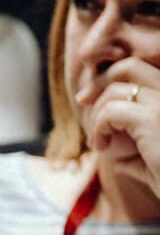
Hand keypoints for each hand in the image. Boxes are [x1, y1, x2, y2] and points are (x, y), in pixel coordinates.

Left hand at [79, 59, 159, 192]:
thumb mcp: (156, 168)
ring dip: (97, 114)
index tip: (89, 100)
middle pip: (129, 67)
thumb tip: (120, 162)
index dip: (112, 79)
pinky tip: (102, 146)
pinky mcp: (154, 119)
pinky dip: (98, 127)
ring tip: (99, 141)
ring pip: (116, 89)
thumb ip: (139, 159)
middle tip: (81, 101)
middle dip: (99, 81)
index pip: (141, 71)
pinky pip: (111, 112)